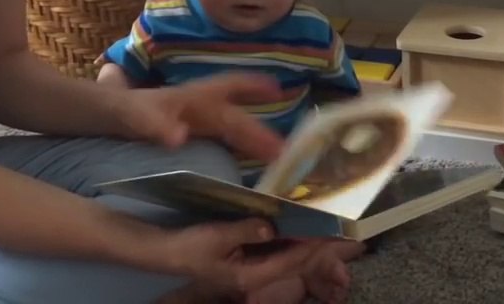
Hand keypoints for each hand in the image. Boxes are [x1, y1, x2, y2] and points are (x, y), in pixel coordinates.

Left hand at [116, 72, 286, 163]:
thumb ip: (154, 123)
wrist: (94, 117)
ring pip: (227, 128)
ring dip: (250, 140)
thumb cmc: (114, 111)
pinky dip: (231, 149)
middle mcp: (194, 108)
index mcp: (189, 99)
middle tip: (286, 152)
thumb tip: (179, 137)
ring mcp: (189, 123)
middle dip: (260, 132)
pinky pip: (215, 141)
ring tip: (274, 159)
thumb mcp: (131, 115)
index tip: (278, 88)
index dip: (253, 87)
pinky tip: (238, 163)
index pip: (228, 87)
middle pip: (234, 118)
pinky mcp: (181, 138)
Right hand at [158, 218, 322, 298]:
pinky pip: (274, 255)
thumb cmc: (191, 246)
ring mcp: (250, 273)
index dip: (312, 248)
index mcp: (250, 276)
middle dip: (315, 250)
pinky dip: (287, 243)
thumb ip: (247, 231)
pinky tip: (295, 230)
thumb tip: (272, 225)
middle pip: (293, 265)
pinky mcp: (245, 264)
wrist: (167, 253)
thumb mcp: (218, 236)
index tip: (330, 233)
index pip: (290, 262)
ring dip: (303, 246)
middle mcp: (255, 278)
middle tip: (336, 230)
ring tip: (323, 228)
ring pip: (285, 260)